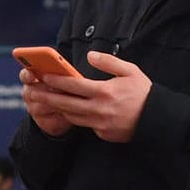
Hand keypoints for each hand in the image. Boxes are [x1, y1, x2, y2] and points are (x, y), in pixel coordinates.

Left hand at [28, 51, 153, 142]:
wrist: (157, 120)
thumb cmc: (144, 93)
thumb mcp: (130, 71)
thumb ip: (108, 62)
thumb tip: (90, 55)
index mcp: (104, 92)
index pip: (73, 85)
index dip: (56, 80)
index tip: (43, 76)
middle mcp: (99, 109)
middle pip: (65, 103)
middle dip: (47, 97)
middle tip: (33, 93)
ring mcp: (100, 124)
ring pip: (72, 116)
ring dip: (58, 109)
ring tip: (45, 102)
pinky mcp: (103, 134)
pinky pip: (85, 125)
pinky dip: (76, 118)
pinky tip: (68, 111)